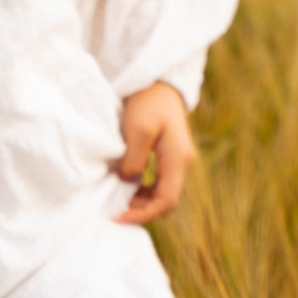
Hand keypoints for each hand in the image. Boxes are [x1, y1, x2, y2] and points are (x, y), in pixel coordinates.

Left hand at [114, 82, 196, 224]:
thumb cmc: (148, 102)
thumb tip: (128, 183)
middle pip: (166, 202)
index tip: (117, 216)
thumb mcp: (138, 130)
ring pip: (163, 195)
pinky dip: (144, 192)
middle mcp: (184, 163)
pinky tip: (127, 188)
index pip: (166, 201)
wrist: (158, 81)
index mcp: (179, 159)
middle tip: (114, 210)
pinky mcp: (171, 156)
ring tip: (118, 201)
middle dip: (141, 211)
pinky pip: (160, 184)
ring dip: (141, 202)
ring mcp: (179, 160)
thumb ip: (134, 161)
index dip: (141, 214)